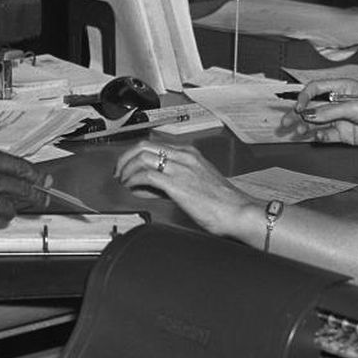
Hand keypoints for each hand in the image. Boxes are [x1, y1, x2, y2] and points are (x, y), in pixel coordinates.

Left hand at [112, 142, 251, 237]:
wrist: (238, 212)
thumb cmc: (223, 202)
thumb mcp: (196, 183)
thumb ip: (172, 181)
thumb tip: (150, 186)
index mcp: (189, 154)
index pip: (154, 145)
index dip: (135, 155)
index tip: (128, 167)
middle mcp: (184, 157)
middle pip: (144, 146)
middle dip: (125, 158)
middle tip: (119, 172)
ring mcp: (180, 168)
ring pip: (142, 157)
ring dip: (126, 169)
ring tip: (123, 180)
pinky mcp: (177, 184)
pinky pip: (146, 175)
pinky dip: (133, 180)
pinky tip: (132, 188)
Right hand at [279, 78, 357, 146]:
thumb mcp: (354, 106)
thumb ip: (331, 111)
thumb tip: (310, 115)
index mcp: (340, 88)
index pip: (315, 89)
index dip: (304, 97)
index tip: (298, 107)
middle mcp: (337, 103)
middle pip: (311, 107)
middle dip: (297, 114)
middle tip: (285, 122)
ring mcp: (339, 118)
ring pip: (316, 122)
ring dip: (306, 126)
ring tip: (300, 131)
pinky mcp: (343, 133)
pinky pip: (326, 135)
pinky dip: (320, 136)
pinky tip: (319, 136)